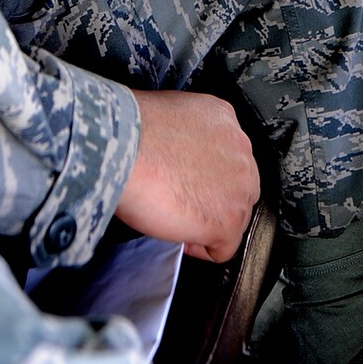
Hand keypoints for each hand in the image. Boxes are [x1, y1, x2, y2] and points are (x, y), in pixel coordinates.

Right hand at [115, 90, 259, 262]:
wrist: (124, 149)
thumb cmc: (130, 132)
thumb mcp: (168, 114)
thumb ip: (185, 136)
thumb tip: (175, 157)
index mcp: (222, 118)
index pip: (227, 156)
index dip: (205, 175)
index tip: (185, 182)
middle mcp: (239, 149)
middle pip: (238, 186)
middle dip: (213, 198)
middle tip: (182, 203)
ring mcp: (239, 187)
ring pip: (236, 216)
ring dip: (208, 222)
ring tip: (178, 220)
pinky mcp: (229, 219)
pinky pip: (224, 248)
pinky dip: (202, 249)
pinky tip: (181, 238)